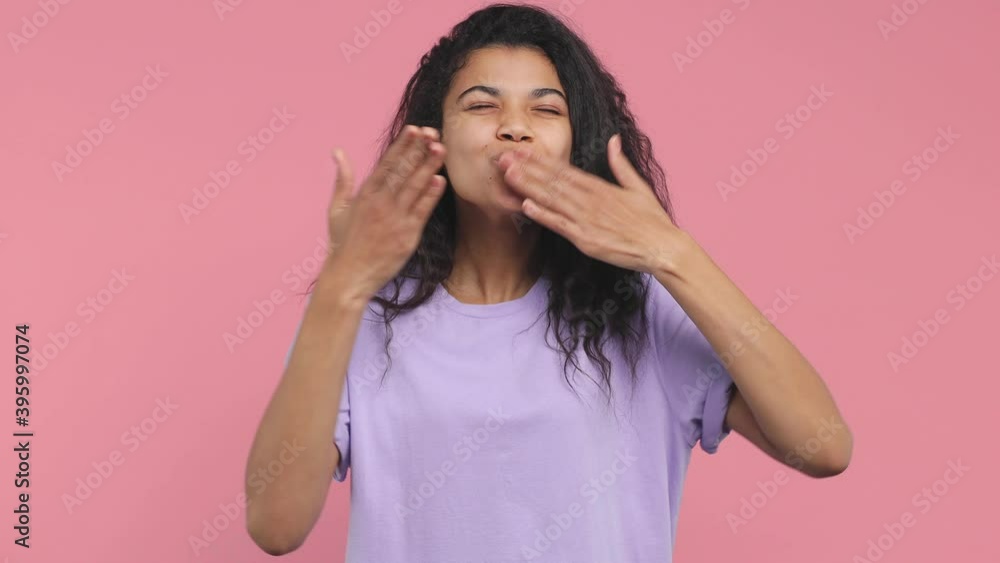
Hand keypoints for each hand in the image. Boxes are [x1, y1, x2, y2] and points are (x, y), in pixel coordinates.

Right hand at [324, 125, 446, 300]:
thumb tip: (338, 152)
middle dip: (419, 150)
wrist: (349, 275)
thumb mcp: (337, 208)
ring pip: (415, 186)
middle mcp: (381, 203)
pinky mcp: (407, 235)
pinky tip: (441, 180)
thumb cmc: (343, 243)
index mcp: (365, 194)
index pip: (387, 163)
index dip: (402, 145)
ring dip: (429, 166)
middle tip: (433, 132)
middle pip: (403, 170)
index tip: (414, 130)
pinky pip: (422, 210)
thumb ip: (342, 179)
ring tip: (441, 148)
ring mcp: (395, 218)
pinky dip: (431, 195)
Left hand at [496, 134, 691, 274]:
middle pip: (552, 181)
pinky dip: (543, 215)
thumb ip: (621, 164)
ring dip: (528, 186)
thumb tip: (614, 140)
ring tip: (508, 174)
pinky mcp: (586, 240)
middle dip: (526, 168)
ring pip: (552, 199)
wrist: (662, 247)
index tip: (523, 150)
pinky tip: (526, 205)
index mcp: (601, 187)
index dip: (541, 159)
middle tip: (503, 156)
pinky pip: (560, 225)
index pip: (565, 169)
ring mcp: (586, 220)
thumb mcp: (638, 186)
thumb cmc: (651, 220)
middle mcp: (591, 201)